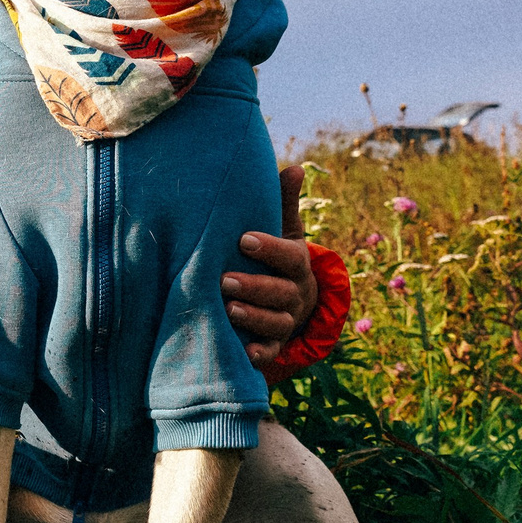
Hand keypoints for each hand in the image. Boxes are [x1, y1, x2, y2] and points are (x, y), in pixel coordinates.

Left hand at [225, 164, 319, 366]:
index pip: (289, 256)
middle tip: (224, 280)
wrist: (290, 301)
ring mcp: (286, 321)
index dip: (269, 249)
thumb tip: (294, 167)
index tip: (243, 239)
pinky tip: (244, 353)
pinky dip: (259, 354)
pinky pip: (270, 352)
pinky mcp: (274, 344)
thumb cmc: (276, 258)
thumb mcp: (283, 231)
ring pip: (276, 323)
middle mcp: (295, 294)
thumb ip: (283, 203)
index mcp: (297, 264)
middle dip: (254, 287)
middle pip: (280, 293)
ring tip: (228, 310)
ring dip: (253, 317)